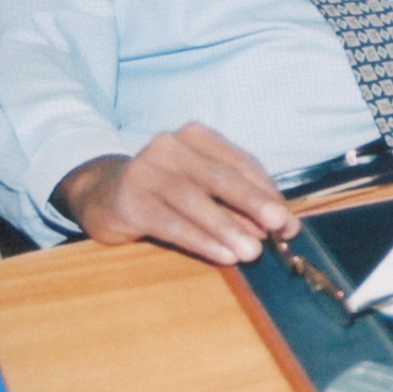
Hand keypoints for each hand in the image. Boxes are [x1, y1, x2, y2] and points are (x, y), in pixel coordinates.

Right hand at [51, 122, 297, 264]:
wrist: (103, 194)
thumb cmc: (166, 189)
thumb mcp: (203, 188)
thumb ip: (238, 202)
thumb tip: (279, 226)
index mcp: (197, 136)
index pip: (240, 163)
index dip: (267, 192)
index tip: (289, 220)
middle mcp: (170, 147)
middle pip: (220, 178)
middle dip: (254, 204)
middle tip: (280, 228)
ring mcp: (145, 171)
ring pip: (195, 201)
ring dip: (228, 228)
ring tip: (253, 252)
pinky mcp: (128, 201)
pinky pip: (171, 224)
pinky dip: (201, 240)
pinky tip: (223, 255)